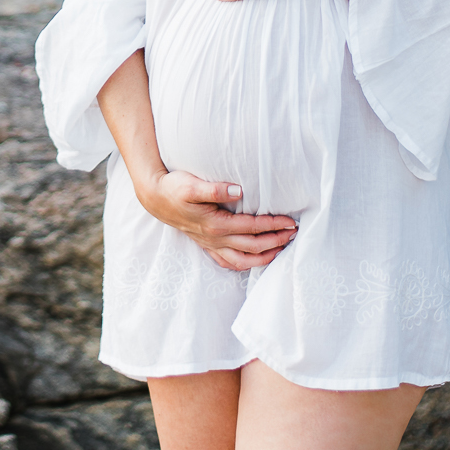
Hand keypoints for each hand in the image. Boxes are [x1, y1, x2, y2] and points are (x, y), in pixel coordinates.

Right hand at [132, 169, 299, 270]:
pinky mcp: (207, 246)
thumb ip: (215, 189)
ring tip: (281, 249)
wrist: (155, 198)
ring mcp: (211, 245)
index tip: (290, 221)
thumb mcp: (192, 184)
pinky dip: (246, 265)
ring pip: (243, 261)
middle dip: (276, 241)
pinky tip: (255, 260)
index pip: (252, 227)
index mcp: (215, 224)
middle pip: (253, 247)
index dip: (273, 225)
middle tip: (294, 233)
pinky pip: (229, 263)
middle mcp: (215, 239)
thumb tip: (239, 190)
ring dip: (265, 257)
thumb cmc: (174, 188)